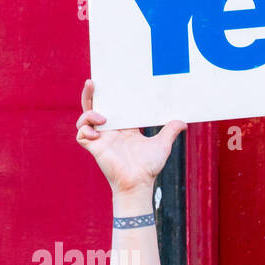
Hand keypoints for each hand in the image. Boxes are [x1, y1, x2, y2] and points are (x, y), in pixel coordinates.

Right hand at [76, 80, 185, 194]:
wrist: (139, 183)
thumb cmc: (148, 167)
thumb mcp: (163, 144)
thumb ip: (170, 131)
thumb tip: (183, 122)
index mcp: (124, 127)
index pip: (113, 105)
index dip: (110, 94)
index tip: (112, 82)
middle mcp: (110, 130)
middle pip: (94, 107)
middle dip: (90, 94)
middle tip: (91, 82)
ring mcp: (101, 139)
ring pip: (84, 118)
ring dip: (89, 113)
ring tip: (103, 118)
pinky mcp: (95, 148)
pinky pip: (81, 135)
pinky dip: (84, 130)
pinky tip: (96, 132)